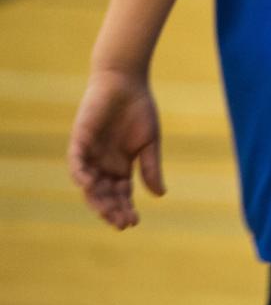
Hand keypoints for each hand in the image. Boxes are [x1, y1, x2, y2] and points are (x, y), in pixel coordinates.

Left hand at [67, 69, 165, 229]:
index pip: (120, 194)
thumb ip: (151, 168)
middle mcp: (103, 165)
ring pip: (88, 184)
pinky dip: (80, 175)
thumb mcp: (150, 143)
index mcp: (121, 166)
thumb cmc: (139, 110)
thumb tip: (160, 196)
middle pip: (104, 194)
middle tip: (121, 222)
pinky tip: (89, 185)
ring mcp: (90, 154)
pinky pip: (76, 163)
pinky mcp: (79, 140)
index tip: (134, 222)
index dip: (125, 208)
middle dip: (112, 210)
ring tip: (107, 211)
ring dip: (96, 199)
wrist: (126, 83)